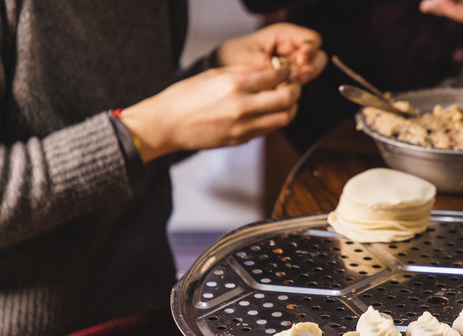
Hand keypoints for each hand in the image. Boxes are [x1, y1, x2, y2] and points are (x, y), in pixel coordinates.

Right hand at [118, 65, 299, 161]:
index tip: (288, 71)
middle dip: (296, 90)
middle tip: (294, 86)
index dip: (287, 72)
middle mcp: (242, 106)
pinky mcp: (241, 140)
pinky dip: (275, 120)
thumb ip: (244, 72)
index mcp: (234, 85)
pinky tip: (270, 112)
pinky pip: (269, 130)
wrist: (167, 125)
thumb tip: (268, 67)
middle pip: (287, 99)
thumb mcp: (214, 75)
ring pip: (283, 118)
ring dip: (291, 108)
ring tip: (286, 101)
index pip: (275, 77)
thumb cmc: (185, 97)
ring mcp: (243, 127)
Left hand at [215, 23, 326, 84]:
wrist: (226, 67)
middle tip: (300, 76)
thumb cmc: (234, 54)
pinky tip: (284, 92)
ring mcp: (293, 65)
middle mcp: (292, 50)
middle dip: (312, 67)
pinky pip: (298, 84)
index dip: (310, 49)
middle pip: (318, 57)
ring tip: (291, 85)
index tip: (302, 60)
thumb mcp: (243, 55)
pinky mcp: (290, 80)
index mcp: (284, 35)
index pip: (311, 39)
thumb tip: (274, 68)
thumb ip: (258, 61)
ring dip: (303, 79)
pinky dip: (293, 89)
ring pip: (310, 72)